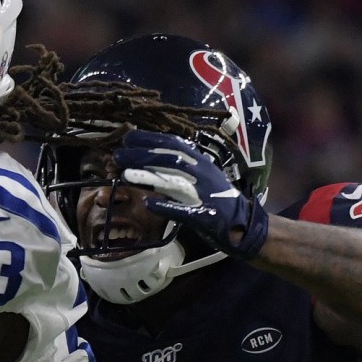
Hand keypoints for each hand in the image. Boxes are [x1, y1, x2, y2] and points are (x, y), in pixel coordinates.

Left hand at [115, 129, 268, 259]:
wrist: (243, 224)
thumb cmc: (215, 199)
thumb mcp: (199, 175)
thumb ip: (177, 167)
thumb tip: (147, 157)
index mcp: (200, 162)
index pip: (173, 144)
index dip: (150, 139)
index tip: (128, 137)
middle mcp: (202, 174)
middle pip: (170, 159)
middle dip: (142, 155)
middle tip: (118, 155)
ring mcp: (204, 194)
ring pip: (174, 181)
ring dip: (149, 177)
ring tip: (126, 174)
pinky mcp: (204, 215)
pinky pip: (183, 210)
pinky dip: (166, 206)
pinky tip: (148, 203)